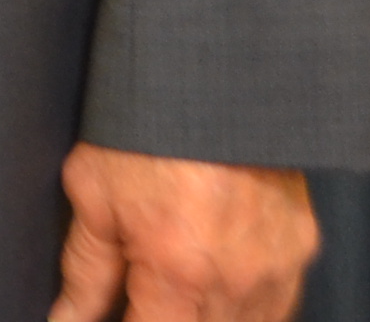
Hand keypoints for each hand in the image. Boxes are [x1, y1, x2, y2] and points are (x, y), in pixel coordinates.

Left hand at [47, 143, 316, 321]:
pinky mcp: (302, 245)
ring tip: (175, 286)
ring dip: (207, 315)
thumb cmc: (144, 124)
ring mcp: (278, 266)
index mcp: (179, 271)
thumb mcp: (94, 193)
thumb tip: (67, 317)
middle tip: (144, 292)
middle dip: (167, 316)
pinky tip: (213, 280)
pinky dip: (245, 303)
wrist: (212, 71)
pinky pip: (276, 302)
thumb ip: (86, 271)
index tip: (118, 313)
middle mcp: (238, 280)